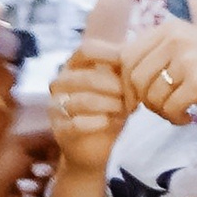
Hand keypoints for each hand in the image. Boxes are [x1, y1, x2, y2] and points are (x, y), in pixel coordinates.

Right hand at [45, 36, 133, 176]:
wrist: (94, 147)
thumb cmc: (110, 109)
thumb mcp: (120, 85)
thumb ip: (125, 69)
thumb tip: (140, 54)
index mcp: (73, 66)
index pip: (85, 50)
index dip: (110, 54)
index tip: (132, 64)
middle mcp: (59, 83)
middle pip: (87, 77)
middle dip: (116, 87)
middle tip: (134, 96)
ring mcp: (56, 106)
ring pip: (83, 101)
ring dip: (110, 105)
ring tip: (125, 109)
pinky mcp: (59, 129)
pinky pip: (77, 123)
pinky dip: (99, 122)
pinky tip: (110, 122)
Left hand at [122, 20, 196, 136]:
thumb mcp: (188, 49)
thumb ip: (157, 53)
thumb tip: (115, 70)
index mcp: (170, 28)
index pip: (127, 56)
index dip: (126, 83)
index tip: (136, 100)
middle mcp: (177, 38)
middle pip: (135, 77)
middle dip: (141, 100)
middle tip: (158, 109)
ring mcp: (188, 58)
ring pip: (151, 95)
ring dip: (160, 112)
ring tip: (177, 113)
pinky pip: (169, 108)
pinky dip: (175, 118)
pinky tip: (188, 118)